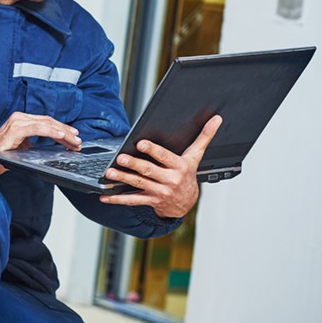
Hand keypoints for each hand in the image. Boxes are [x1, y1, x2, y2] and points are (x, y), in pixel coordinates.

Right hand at [0, 112, 81, 178]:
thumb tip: (51, 147)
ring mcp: (17, 122)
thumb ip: (33, 143)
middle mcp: (19, 118)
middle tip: (78, 140)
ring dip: (63, 132)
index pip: (46, 122)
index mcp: (21, 121)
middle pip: (49, 121)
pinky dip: (51, 131)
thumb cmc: (0, 156)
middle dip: (66, 131)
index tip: (74, 137)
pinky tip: (61, 136)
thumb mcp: (21, 148)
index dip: (62, 128)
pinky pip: (37, 128)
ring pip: (46, 124)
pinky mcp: (15, 129)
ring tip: (74, 141)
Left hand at [100, 115, 222, 217]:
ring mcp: (159, 192)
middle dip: (134, 164)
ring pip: (138, 184)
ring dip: (123, 178)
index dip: (153, 150)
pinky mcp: (149, 201)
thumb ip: (204, 137)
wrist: (187, 203)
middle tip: (120, 158)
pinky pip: (132, 200)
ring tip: (109, 172)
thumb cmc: (188, 174)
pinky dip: (117, 199)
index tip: (140, 143)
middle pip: (149, 171)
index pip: (165, 157)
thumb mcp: (196, 156)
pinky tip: (104, 196)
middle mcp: (169, 180)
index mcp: (179, 167)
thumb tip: (217, 119)